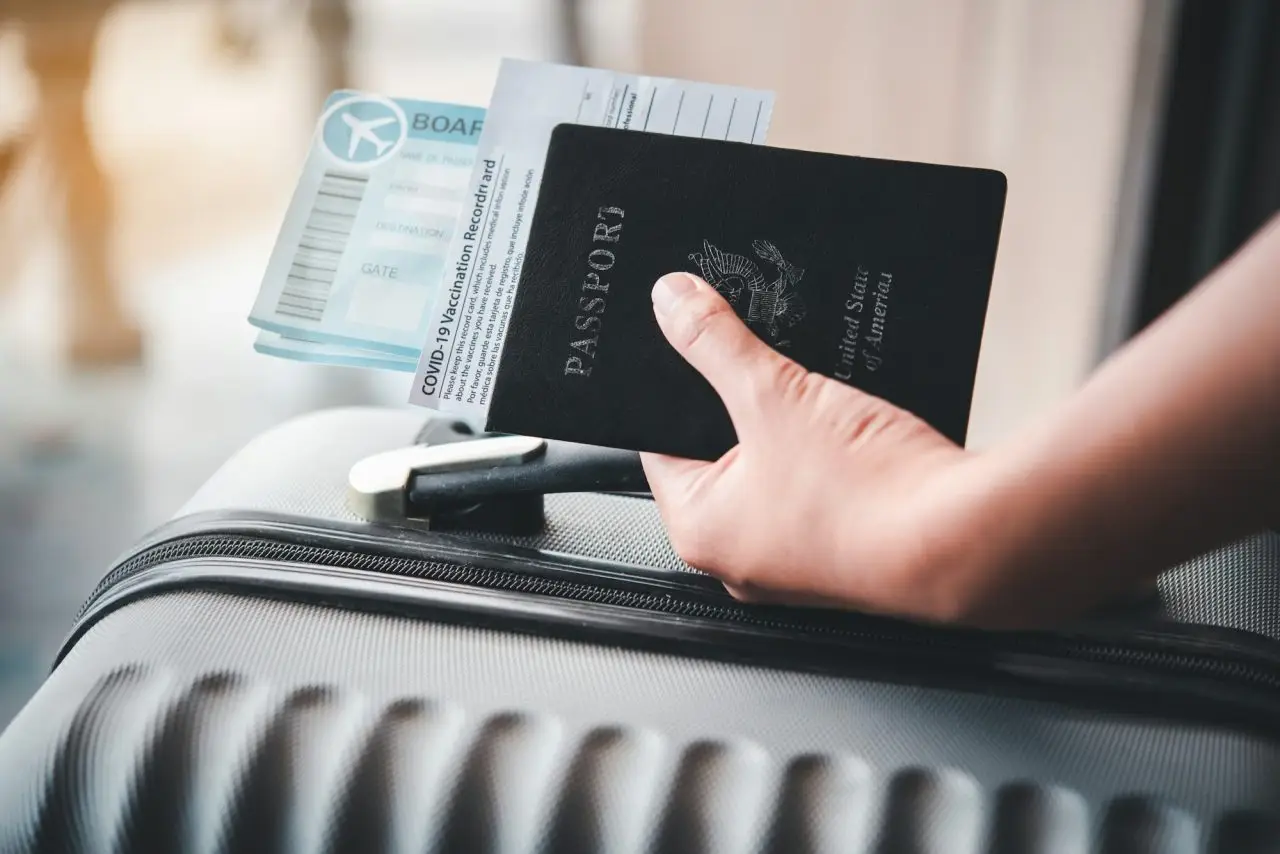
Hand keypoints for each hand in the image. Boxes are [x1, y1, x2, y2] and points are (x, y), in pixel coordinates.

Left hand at [641, 272, 1006, 625]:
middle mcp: (742, 558)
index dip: (674, 393)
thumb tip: (672, 303)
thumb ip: (715, 342)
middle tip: (764, 374)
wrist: (967, 541)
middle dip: (743, 408)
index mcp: (700, 530)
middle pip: (720, 456)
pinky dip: (832, 457)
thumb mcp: (774, 395)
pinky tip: (853, 432)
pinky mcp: (849, 552)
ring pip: (778, 471)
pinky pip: (823, 489)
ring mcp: (799, 562)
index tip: (688, 355)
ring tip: (815, 405)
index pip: (660, 445)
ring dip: (794, 432)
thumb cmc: (870, 499)